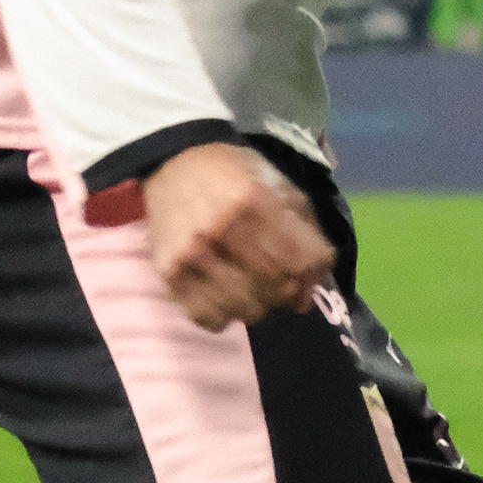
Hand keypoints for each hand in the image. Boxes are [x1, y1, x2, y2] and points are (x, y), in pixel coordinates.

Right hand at [144, 140, 335, 330]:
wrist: (177, 164)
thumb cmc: (239, 176)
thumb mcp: (282, 188)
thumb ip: (307, 236)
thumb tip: (308, 295)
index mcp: (257, 202)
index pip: (303, 260)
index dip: (314, 272)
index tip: (308, 271)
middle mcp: (222, 229)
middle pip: (277, 287)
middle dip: (289, 289)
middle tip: (282, 279)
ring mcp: (192, 254)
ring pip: (246, 309)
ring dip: (260, 304)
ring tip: (254, 287)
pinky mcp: (169, 274)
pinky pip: (208, 318)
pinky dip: (225, 315)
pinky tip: (227, 296)